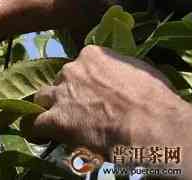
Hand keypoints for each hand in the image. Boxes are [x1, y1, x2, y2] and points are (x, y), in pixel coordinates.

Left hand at [23, 45, 191, 178]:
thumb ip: (122, 69)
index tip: (93, 94)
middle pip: (60, 81)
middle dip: (67, 94)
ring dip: (50, 109)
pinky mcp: (56, 119)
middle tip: (81, 111)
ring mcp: (61, 94)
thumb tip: (124, 77)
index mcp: (92, 55)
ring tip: (61, 124)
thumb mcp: (141, 70)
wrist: (151, 124)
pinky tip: (44, 137)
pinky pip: (35, 124)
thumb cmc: (155, 99)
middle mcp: (71, 70)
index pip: (79, 65)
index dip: (84, 82)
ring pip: (42, 98)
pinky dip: (38, 131)